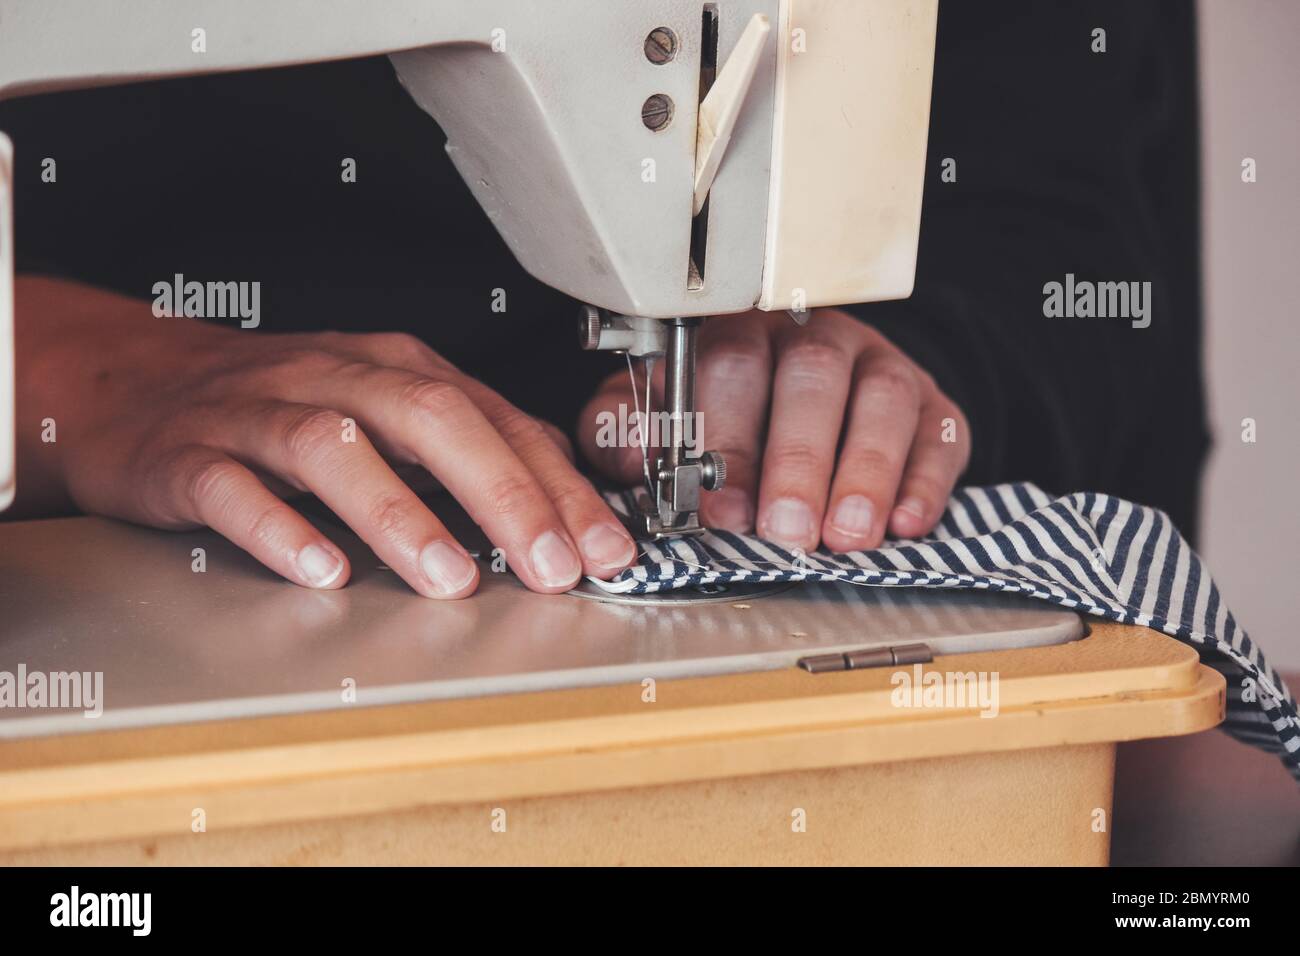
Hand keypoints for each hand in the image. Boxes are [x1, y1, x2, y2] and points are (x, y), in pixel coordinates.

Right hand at [14, 277, 637, 596]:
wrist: (135, 383)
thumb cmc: (281, 406)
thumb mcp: (384, 413)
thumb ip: (464, 455)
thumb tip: (561, 515)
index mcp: (396, 369)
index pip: (496, 419)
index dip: (557, 486)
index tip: (605, 549)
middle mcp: (336, 379)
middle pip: (432, 420)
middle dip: (504, 496)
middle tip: (550, 567)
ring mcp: (259, 412)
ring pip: (336, 448)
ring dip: (401, 513)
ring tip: (452, 576)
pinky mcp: (189, 455)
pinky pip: (233, 488)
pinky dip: (279, 527)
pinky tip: (321, 568)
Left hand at [578, 308, 969, 551]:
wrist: (814, 401)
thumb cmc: (726, 415)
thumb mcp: (661, 416)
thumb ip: (627, 430)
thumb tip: (631, 452)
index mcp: (743, 331)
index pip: (733, 363)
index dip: (728, 435)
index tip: (723, 506)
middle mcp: (817, 338)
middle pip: (813, 378)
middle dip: (799, 459)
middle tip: (787, 528)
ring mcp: (882, 367)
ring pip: (884, 400)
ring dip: (866, 472)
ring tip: (846, 535)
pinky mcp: (933, 407)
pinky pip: (940, 434)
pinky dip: (925, 482)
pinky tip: (903, 524)